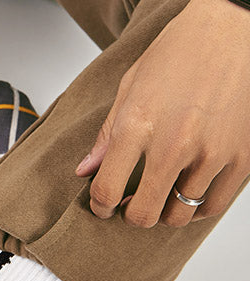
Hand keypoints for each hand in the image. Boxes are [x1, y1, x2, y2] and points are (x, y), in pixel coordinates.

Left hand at [76, 0, 249, 227]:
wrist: (233, 25)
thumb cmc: (180, 52)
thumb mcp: (130, 88)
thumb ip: (107, 135)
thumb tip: (86, 172)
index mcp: (137, 126)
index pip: (107, 191)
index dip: (100, 207)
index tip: (104, 207)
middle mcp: (174, 143)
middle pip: (143, 214)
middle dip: (132, 216)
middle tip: (132, 206)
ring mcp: (211, 152)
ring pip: (179, 215)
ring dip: (166, 213)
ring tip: (162, 198)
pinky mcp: (243, 155)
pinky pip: (214, 205)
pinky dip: (198, 208)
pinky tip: (189, 195)